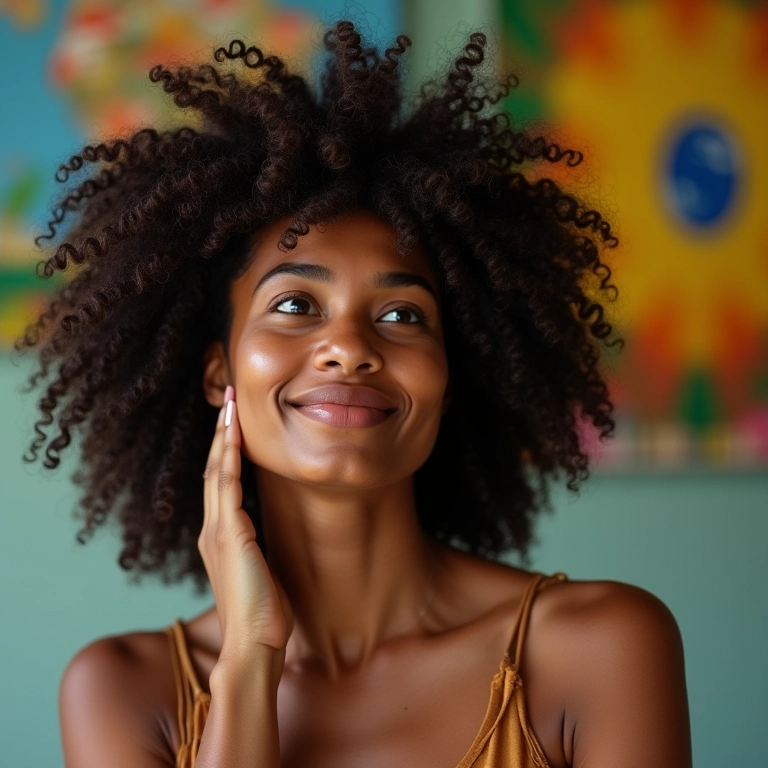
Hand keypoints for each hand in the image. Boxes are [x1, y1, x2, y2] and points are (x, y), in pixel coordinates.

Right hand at [199, 386, 293, 660]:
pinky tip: (232, 434)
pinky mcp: (229, 535)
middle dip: (221, 432)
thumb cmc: (262, 616)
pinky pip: (226, 485)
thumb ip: (255, 551)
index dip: (225, 450)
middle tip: (228, 398)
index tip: (232, 422)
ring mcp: (218, 531)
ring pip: (217, 470)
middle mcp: (213, 530)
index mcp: (221, 537)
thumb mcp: (259, 573)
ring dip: (222, 435)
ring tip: (228, 403)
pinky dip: (228, 456)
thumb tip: (263, 541)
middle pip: (215, 468)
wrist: (254, 646)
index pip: (221, 483)